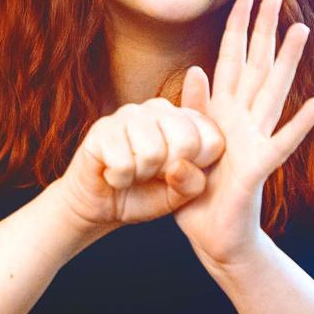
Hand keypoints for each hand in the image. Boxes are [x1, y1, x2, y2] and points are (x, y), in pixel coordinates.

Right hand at [56, 98, 225, 230]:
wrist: (101, 205)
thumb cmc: (145, 194)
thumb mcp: (179, 195)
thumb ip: (194, 182)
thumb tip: (178, 165)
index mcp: (185, 119)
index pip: (212, 138)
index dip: (198, 167)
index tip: (180, 173)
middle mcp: (158, 108)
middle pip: (186, 141)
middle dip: (169, 172)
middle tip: (153, 174)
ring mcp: (128, 114)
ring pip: (152, 152)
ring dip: (141, 175)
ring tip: (133, 172)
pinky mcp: (102, 128)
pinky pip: (123, 162)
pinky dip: (119, 178)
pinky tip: (113, 172)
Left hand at [174, 0, 313, 268]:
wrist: (212, 237)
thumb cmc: (198, 193)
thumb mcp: (184, 147)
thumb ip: (192, 112)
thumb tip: (195, 70)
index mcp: (221, 113)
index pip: (230, 61)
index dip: (237, 29)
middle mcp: (242, 120)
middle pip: (256, 66)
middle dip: (264, 30)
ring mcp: (255, 142)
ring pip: (274, 93)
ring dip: (287, 62)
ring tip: (301, 30)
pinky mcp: (260, 168)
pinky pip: (281, 144)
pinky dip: (298, 126)